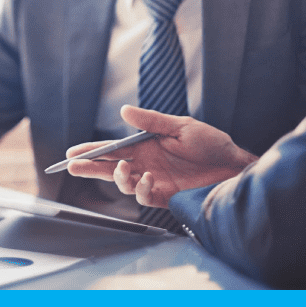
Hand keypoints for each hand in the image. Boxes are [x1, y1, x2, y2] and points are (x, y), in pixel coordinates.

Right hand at [67, 106, 257, 207]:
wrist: (233, 166)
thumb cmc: (210, 143)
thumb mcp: (180, 126)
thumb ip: (151, 121)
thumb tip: (123, 111)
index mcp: (146, 145)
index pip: (113, 148)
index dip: (92, 150)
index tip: (72, 152)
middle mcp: (146, 163)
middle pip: (110, 167)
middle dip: (90, 168)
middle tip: (72, 167)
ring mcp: (154, 180)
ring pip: (124, 183)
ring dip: (118, 178)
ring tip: (121, 170)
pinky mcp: (165, 196)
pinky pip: (144, 196)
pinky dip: (141, 189)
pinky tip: (146, 179)